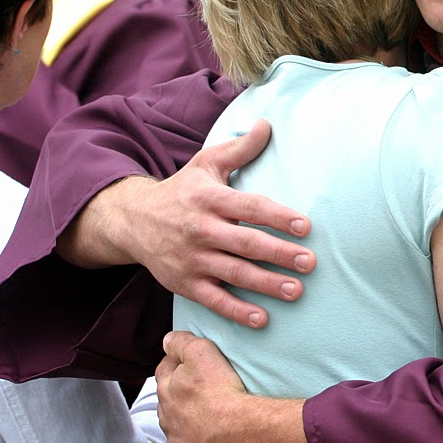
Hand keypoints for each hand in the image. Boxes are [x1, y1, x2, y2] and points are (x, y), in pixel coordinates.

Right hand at [64, 121, 315, 326]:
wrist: (132, 220)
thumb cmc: (181, 189)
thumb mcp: (206, 163)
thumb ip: (239, 149)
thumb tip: (267, 124)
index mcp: (210, 198)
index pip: (249, 208)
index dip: (278, 217)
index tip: (305, 226)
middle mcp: (200, 229)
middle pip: (246, 244)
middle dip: (280, 254)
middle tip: (310, 263)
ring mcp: (192, 259)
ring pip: (234, 274)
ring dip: (266, 284)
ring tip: (296, 290)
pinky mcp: (184, 283)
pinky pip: (213, 300)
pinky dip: (237, 311)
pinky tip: (262, 319)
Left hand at [156, 332, 245, 442]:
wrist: (238, 434)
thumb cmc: (220, 391)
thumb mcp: (202, 352)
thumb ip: (182, 343)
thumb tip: (168, 340)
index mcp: (167, 392)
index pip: (163, 371)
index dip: (173, 363)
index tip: (184, 361)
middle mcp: (168, 420)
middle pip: (168, 404)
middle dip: (178, 396)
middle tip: (198, 390)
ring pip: (176, 434)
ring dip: (184, 427)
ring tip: (204, 420)